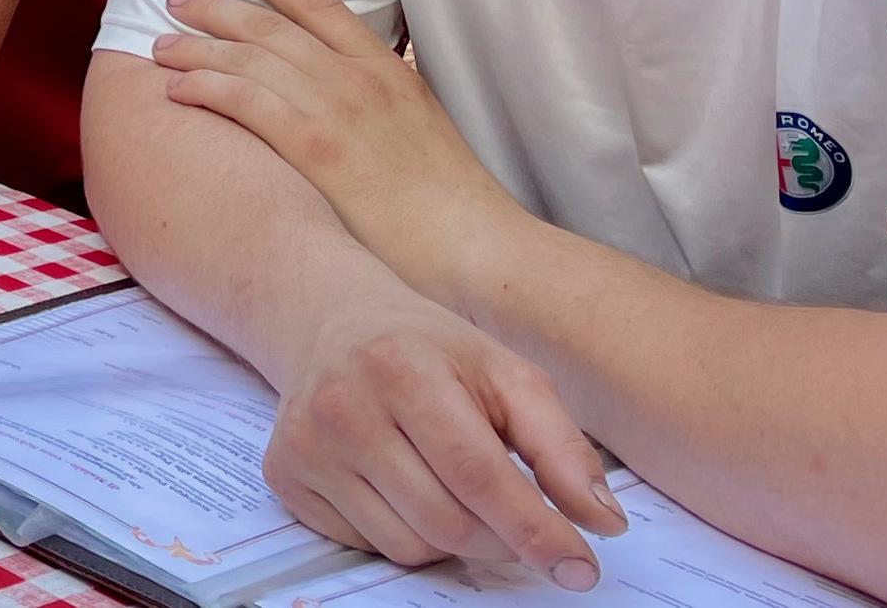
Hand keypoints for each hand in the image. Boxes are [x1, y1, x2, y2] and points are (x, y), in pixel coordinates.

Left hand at [153, 0, 526, 296]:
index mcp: (387, 69)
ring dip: (198, 47)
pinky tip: (177, 91)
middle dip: (218, 6)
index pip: (320, 5)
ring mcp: (337, 110)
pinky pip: (247, 103)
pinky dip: (207, 89)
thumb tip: (345, 98)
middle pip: (271, 25)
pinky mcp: (316, 148)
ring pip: (250, 58)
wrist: (475, 244)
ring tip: (161, 46)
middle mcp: (358, 79)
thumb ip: (381, 102)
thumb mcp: (421, 127)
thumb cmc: (450, 203)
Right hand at [261, 287, 626, 586]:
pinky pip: (367, 545)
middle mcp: (342, 407)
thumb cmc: (426, 349)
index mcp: (402, 368)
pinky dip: (403, 533)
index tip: (578, 566)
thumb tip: (601, 520)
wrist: (330, 320)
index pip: (479, 475)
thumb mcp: (505, 373)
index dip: (535, 530)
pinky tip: (403, 486)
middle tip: (519, 520)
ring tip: (451, 488)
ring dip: (451, 539)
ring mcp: (306, 445)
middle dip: (501, 539)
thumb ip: (560, 446)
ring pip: (409, 545)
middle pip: (447, 522)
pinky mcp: (285, 475)